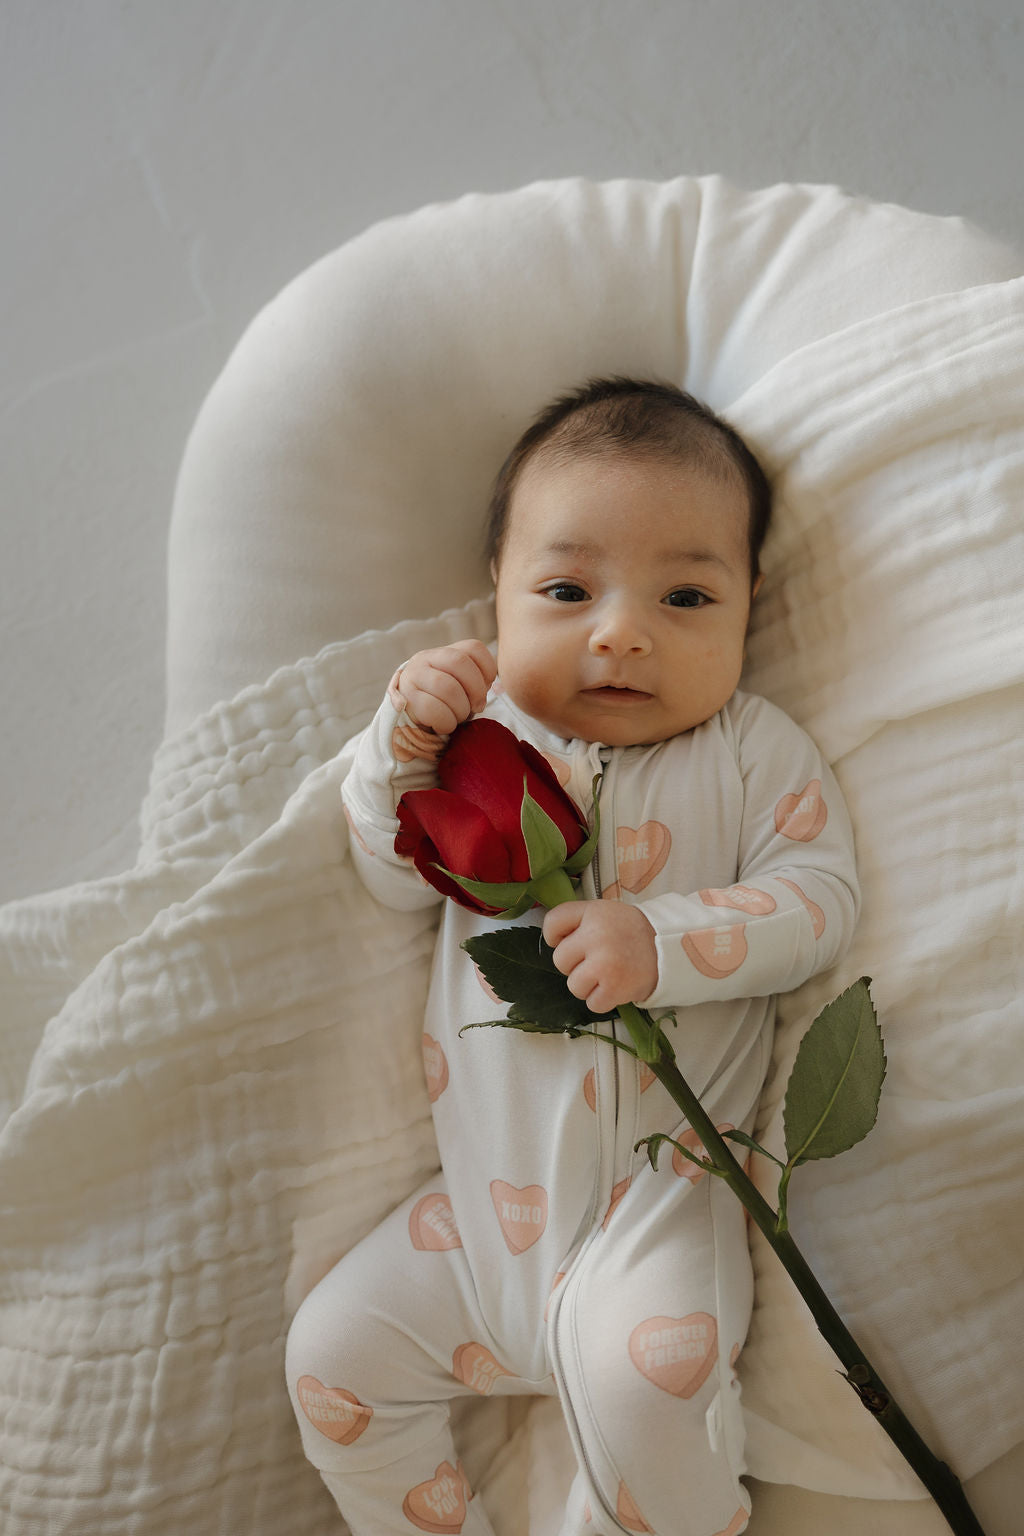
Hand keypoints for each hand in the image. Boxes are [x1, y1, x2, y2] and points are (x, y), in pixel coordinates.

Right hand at [396, 640, 497, 734]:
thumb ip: (475, 683)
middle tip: (477, 707)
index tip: (486, 688)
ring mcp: (413, 675)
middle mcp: (426, 658)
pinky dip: (446, 722)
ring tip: (459, 717)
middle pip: (459, 662)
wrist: (410, 718)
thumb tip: (482, 698)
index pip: (474, 648)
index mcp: (445, 652)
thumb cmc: (443, 703)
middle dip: (476, 690)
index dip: (488, 670)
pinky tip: (445, 725)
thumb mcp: (459, 686)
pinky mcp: (405, 698)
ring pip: (447, 686)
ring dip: (461, 709)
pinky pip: (432, 708)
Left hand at [542, 901, 657, 1012]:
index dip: (555, 937)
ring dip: (588, 986)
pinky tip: (616, 986)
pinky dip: (602, 1000)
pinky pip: (592, 1003)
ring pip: (573, 986)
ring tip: (607, 974)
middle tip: (597, 960)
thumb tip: (552, 941)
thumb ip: (577, 920)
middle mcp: (597, 935)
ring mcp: (605, 963)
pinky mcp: (615, 988)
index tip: (570, 941)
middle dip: (575, 964)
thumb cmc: (630, 932)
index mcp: (592, 913)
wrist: (670, 949)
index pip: (552, 923)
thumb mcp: (604, 912)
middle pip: (559, 960)